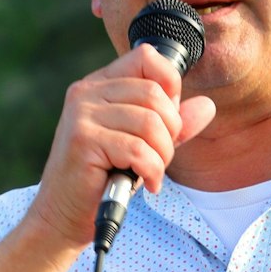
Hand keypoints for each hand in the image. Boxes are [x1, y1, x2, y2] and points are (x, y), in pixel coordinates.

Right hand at [24, 43, 216, 248]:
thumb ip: (172, 124)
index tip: (167, 121)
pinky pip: (138, 149)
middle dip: (170, 131)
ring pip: (150, 123)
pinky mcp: (84, 141)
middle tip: (160, 157)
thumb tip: (207, 105)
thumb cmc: (103, 177)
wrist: (63, 214)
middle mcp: (87, 92)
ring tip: (152, 172)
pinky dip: (153, 171)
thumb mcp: (144, 144)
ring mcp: (82, 115)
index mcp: (100, 84)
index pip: (147, 57)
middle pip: (154, 93)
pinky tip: (148, 184)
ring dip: (162, 155)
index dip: (169, 86)